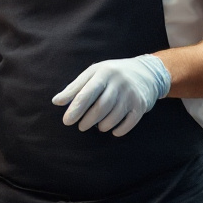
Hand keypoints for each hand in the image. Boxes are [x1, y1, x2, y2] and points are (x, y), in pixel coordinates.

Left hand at [51, 55, 170, 135]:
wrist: (147, 72)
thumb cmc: (112, 74)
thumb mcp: (93, 74)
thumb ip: (75, 88)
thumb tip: (56, 101)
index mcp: (103, 72)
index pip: (86, 93)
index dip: (75, 109)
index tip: (66, 121)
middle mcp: (118, 82)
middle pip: (100, 108)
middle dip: (87, 121)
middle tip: (81, 127)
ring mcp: (131, 94)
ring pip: (113, 117)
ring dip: (102, 126)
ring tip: (97, 126)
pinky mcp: (141, 105)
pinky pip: (128, 123)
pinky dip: (118, 130)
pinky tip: (112, 130)